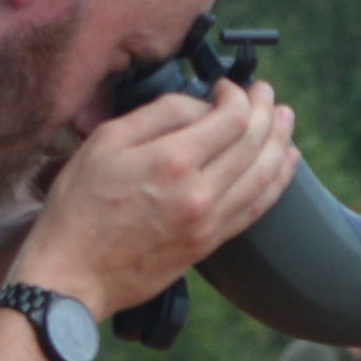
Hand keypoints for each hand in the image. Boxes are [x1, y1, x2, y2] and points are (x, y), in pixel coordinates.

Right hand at [15, 79, 298, 317]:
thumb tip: (199, 105)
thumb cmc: (79, 205)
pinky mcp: (210, 242)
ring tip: (286, 120)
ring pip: (263, 175)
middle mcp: (200, 192)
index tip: (229, 87)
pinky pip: (257, 207)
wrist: (73, 272)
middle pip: (253, 143)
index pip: (231, 119)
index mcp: (172, 161)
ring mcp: (209, 221)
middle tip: (267, 94)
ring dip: (280, 142)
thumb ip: (157, 116)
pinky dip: (277, 181)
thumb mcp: (105, 143)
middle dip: (266, 112)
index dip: (238, 96)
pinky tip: (286, 163)